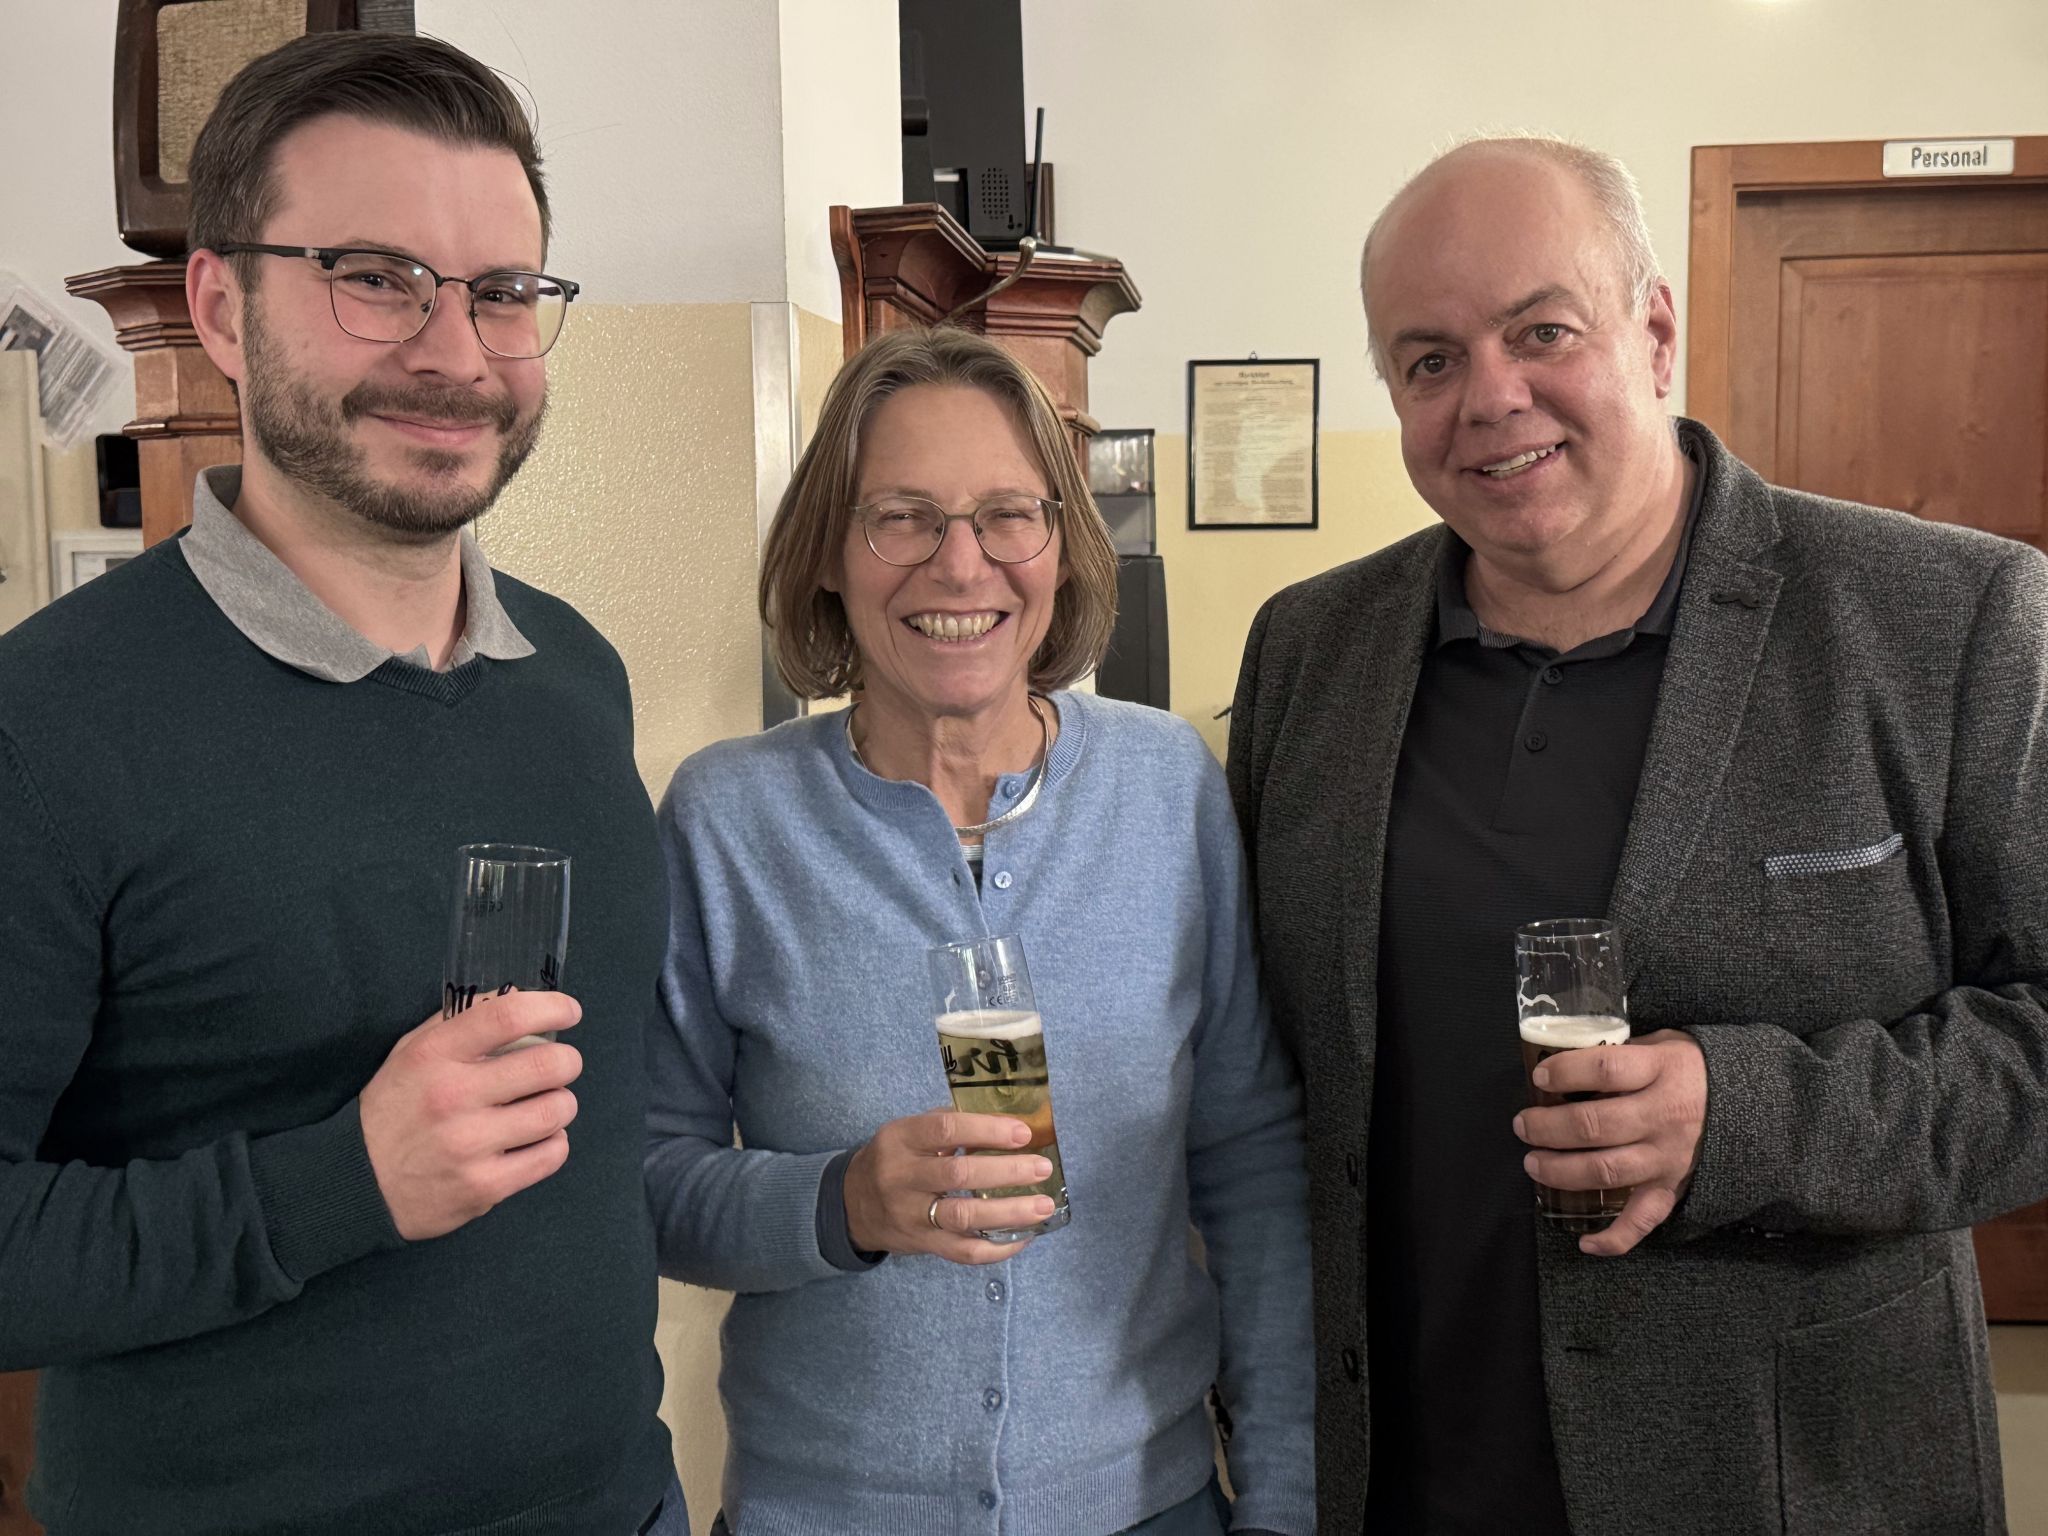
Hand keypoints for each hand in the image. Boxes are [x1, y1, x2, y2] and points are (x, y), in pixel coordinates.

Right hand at [360, 990, 584, 1239]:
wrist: (355, 1184)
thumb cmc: (393, 1109)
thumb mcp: (410, 1053)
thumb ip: (459, 1023)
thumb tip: (516, 997)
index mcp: (434, 1055)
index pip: (508, 1016)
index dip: (551, 1008)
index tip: (569, 1012)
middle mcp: (452, 1097)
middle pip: (548, 1064)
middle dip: (567, 1061)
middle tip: (560, 1066)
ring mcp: (469, 1145)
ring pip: (556, 1111)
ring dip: (560, 1104)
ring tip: (544, 1106)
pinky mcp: (484, 1186)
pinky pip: (552, 1155)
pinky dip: (553, 1143)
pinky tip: (535, 1139)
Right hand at [844, 1109, 1055, 1265]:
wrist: (851, 1204)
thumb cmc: (895, 1159)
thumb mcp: (909, 1131)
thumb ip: (951, 1124)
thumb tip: (1008, 1125)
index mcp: (900, 1139)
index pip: (945, 1129)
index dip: (987, 1130)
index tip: (1023, 1133)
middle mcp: (902, 1177)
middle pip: (959, 1174)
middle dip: (1007, 1171)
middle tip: (1043, 1168)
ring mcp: (911, 1215)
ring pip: (964, 1216)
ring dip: (1010, 1212)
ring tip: (1043, 1205)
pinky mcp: (922, 1245)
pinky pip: (964, 1251)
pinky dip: (998, 1247)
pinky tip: (1024, 1236)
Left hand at [1513, 1028, 1706, 1256]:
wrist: (1756, 1102)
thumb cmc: (1692, 1068)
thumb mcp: (1661, 1044)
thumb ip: (1619, 1053)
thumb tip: (1561, 1060)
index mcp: (1661, 1071)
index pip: (1604, 1069)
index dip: (1565, 1072)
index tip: (1539, 1077)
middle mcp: (1664, 1116)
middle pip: (1595, 1125)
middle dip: (1547, 1128)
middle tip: (1523, 1126)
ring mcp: (1669, 1157)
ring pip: (1607, 1171)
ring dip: (1561, 1171)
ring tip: (1534, 1164)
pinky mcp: (1673, 1188)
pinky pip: (1643, 1221)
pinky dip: (1613, 1238)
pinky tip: (1584, 1242)